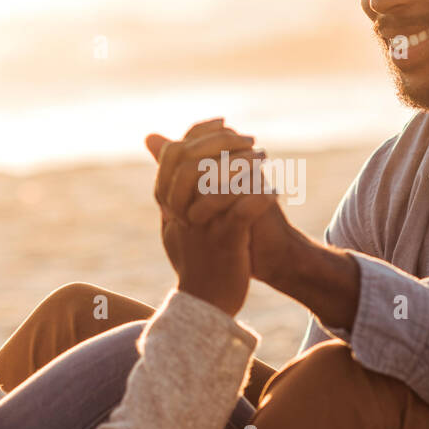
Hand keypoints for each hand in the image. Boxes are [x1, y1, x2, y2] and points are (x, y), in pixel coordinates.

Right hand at [146, 119, 277, 315]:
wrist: (205, 305)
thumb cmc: (196, 258)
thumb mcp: (175, 219)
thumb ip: (169, 180)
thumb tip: (154, 139)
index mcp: (168, 203)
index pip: (173, 154)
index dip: (199, 133)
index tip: (225, 123)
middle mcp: (180, 212)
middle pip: (191, 163)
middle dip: (223, 143)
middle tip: (250, 140)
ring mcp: (202, 228)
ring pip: (216, 184)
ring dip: (244, 164)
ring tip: (265, 157)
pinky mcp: (225, 244)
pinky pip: (241, 212)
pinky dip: (260, 196)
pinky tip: (275, 189)